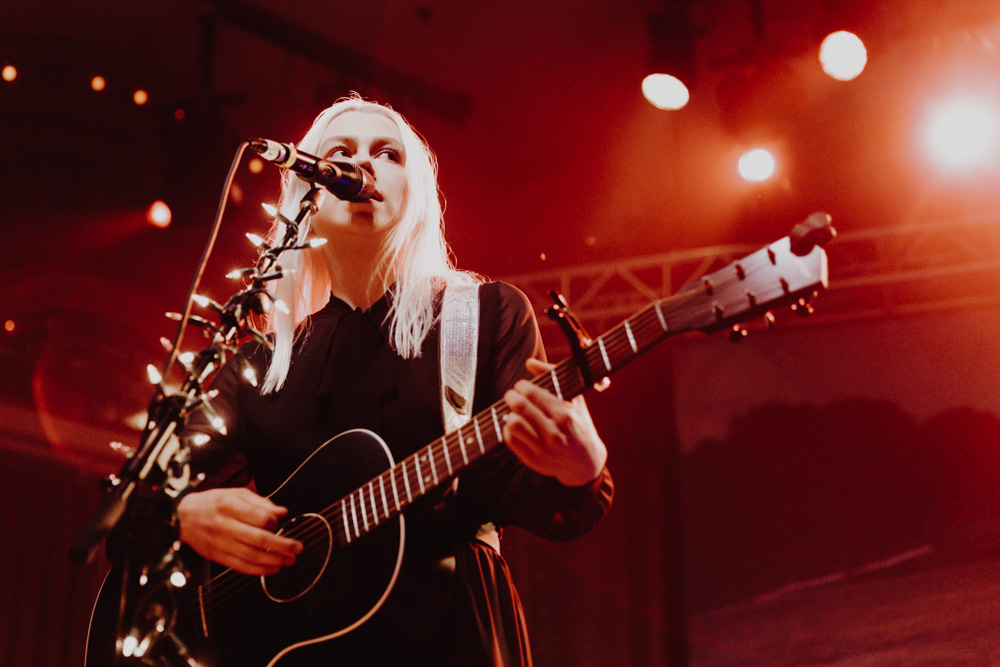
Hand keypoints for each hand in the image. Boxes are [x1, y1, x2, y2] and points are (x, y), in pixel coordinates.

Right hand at [177, 487, 302, 575]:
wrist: (180, 518)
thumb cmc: (211, 503)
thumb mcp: (234, 493)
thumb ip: (260, 502)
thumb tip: (282, 511)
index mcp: (229, 505)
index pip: (258, 517)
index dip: (274, 522)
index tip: (279, 523)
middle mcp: (224, 525)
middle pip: (258, 539)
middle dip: (282, 545)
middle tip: (298, 548)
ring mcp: (219, 543)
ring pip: (251, 556)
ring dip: (274, 560)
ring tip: (289, 560)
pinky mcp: (216, 556)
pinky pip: (240, 566)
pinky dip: (258, 570)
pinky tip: (272, 569)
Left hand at [502, 358, 607, 486]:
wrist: (586, 463)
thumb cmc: (579, 425)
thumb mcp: (574, 399)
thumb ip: (553, 376)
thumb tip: (529, 362)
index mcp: (565, 416)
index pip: (533, 394)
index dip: (522, 386)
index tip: (521, 385)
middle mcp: (555, 434)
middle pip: (520, 408)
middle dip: (511, 396)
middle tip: (511, 395)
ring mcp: (544, 450)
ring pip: (513, 424)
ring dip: (510, 414)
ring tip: (514, 411)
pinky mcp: (534, 462)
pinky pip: (510, 440)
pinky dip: (508, 429)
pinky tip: (515, 425)